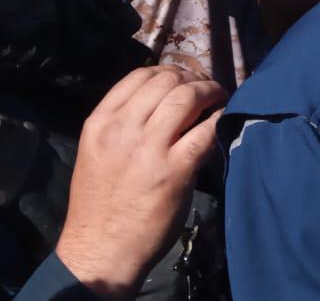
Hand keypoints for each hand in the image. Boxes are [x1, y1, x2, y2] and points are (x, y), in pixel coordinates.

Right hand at [55, 66, 225, 300]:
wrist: (101, 249)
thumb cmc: (99, 204)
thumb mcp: (97, 152)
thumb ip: (122, 125)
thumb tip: (160, 102)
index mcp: (100, 123)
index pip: (137, 76)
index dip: (167, 70)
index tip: (182, 77)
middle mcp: (122, 129)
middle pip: (165, 81)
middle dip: (192, 77)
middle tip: (206, 86)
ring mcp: (149, 149)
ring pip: (186, 97)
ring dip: (209, 91)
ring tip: (218, 96)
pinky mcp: (175, 170)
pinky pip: (204, 131)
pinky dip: (218, 119)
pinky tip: (223, 119)